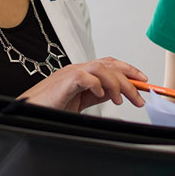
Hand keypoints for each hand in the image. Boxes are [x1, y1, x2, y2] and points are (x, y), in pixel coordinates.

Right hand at [19, 58, 146, 112]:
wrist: (30, 111)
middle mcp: (79, 69)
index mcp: (84, 72)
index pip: (111, 65)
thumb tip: (118, 94)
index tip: (144, 82)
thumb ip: (97, 95)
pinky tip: (101, 96)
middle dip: (129, 80)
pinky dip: (97, 85)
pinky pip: (85, 76)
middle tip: (139, 97)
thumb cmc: (51, 106)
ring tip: (120, 101)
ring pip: (102, 69)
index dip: (129, 70)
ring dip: (116, 85)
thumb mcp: (81, 101)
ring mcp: (71, 73)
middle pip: (111, 66)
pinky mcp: (64, 81)